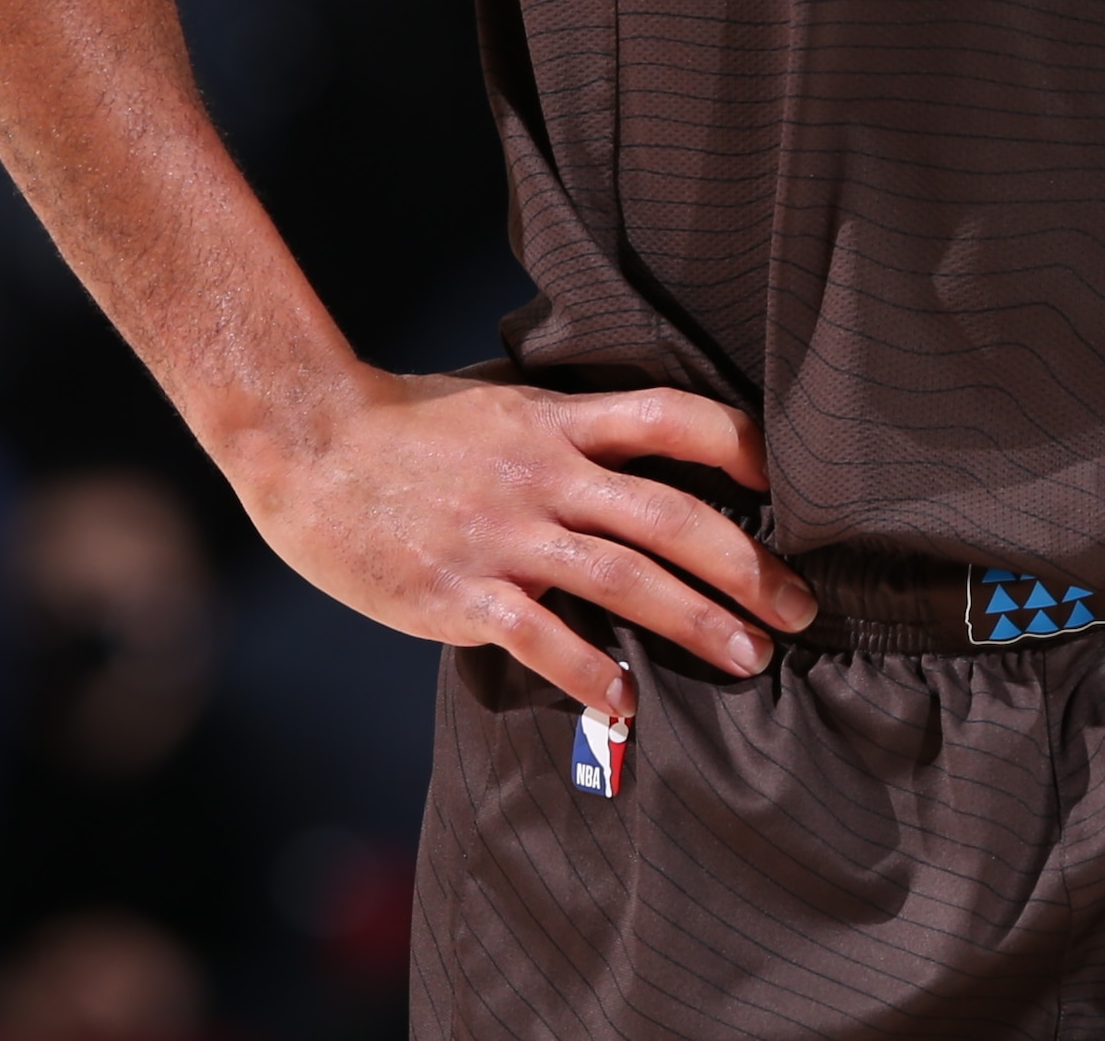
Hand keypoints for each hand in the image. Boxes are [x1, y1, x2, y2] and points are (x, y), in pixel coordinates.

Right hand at [228, 367, 818, 712]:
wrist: (306, 443)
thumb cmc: (404, 425)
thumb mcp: (500, 403)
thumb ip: (566, 429)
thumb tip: (634, 455)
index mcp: (557, 421)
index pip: (671, 417)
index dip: (737, 444)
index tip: (784, 484)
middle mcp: (544, 474)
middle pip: (671, 516)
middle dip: (747, 566)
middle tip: (798, 609)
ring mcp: (504, 534)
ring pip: (625, 578)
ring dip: (697, 622)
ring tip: (749, 656)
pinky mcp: (460, 592)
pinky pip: (544, 638)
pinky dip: (593, 673)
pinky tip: (629, 703)